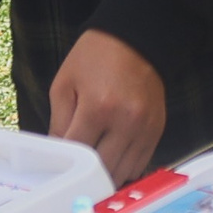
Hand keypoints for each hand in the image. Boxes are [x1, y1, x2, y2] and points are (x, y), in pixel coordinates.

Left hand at [49, 30, 165, 183]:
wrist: (136, 38)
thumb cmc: (96, 57)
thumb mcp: (65, 84)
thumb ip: (58, 123)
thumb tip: (56, 156)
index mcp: (98, 107)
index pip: (78, 154)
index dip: (65, 163)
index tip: (58, 164)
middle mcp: (126, 121)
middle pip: (102, 170)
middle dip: (85, 173)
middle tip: (74, 169)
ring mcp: (144, 128)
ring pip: (122, 173)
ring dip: (105, 174)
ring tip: (93, 164)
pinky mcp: (157, 130)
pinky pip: (140, 165)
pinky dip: (124, 168)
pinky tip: (112, 157)